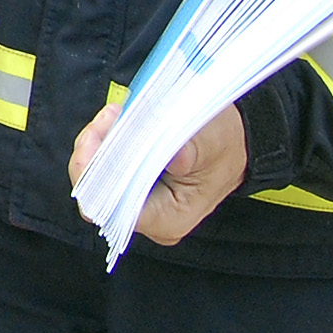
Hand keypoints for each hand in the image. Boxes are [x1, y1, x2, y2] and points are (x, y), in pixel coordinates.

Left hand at [70, 103, 246, 245]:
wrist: (236, 141)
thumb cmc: (227, 144)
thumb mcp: (214, 140)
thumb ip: (190, 150)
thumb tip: (174, 157)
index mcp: (167, 219)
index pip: (113, 207)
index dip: (98, 171)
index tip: (103, 135)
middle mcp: (148, 218)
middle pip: (98, 192)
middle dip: (96, 150)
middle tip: (112, 116)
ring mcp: (138, 202)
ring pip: (97, 176)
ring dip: (101, 141)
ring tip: (117, 113)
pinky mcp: (133, 184)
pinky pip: (106, 166)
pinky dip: (107, 141)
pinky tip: (119, 119)